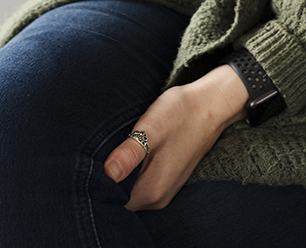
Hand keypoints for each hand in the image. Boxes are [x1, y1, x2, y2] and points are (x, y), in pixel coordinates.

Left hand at [104, 65, 248, 211]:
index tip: (93, 160)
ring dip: (121, 175)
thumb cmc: (181, 112)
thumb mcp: (153, 127)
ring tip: (117, 150)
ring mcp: (164, 191)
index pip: (112, 200)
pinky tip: (132, 153)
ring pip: (130, 192)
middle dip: (107, 180)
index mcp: (152, 189)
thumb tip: (107, 173)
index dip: (98, 184)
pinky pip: (141, 185)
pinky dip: (132, 173)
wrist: (212, 105)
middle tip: (103, 151)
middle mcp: (158, 198)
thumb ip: (130, 152)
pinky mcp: (168, 181)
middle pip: (120, 199)